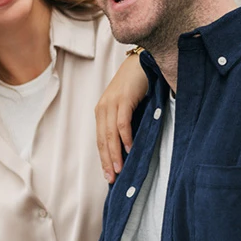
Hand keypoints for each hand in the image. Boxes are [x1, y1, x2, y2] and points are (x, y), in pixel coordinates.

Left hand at [95, 51, 148, 182]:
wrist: (141, 62)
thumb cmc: (136, 86)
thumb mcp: (126, 106)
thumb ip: (123, 123)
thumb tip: (128, 147)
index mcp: (102, 112)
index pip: (100, 140)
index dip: (103, 158)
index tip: (108, 175)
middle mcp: (103, 108)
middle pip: (102, 140)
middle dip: (106, 161)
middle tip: (111, 178)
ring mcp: (112, 103)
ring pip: (110, 134)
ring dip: (115, 153)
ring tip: (119, 168)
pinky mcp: (123, 99)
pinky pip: (122, 122)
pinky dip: (125, 137)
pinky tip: (129, 148)